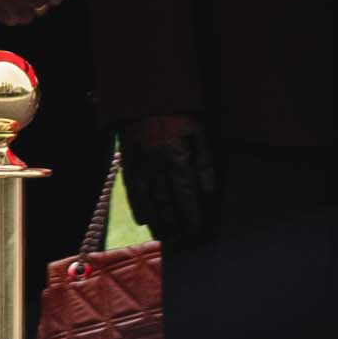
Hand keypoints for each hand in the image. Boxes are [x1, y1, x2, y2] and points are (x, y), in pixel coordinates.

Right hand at [118, 115, 217, 247]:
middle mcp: (157, 166)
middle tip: (180, 240)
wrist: (144, 99)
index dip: (191, 215)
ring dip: (156, 222)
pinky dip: (137, 207)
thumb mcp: (198, 133)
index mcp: (178, 158)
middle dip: (174, 224)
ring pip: (148, 201)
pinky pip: (131, 191)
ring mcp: (140, 166)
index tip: (196, 230)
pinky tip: (143, 220)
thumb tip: (209, 192)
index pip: (186, 195)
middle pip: (167, 203)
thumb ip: (205, 163)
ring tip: (164, 237)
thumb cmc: (177, 115)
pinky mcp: (127, 164)